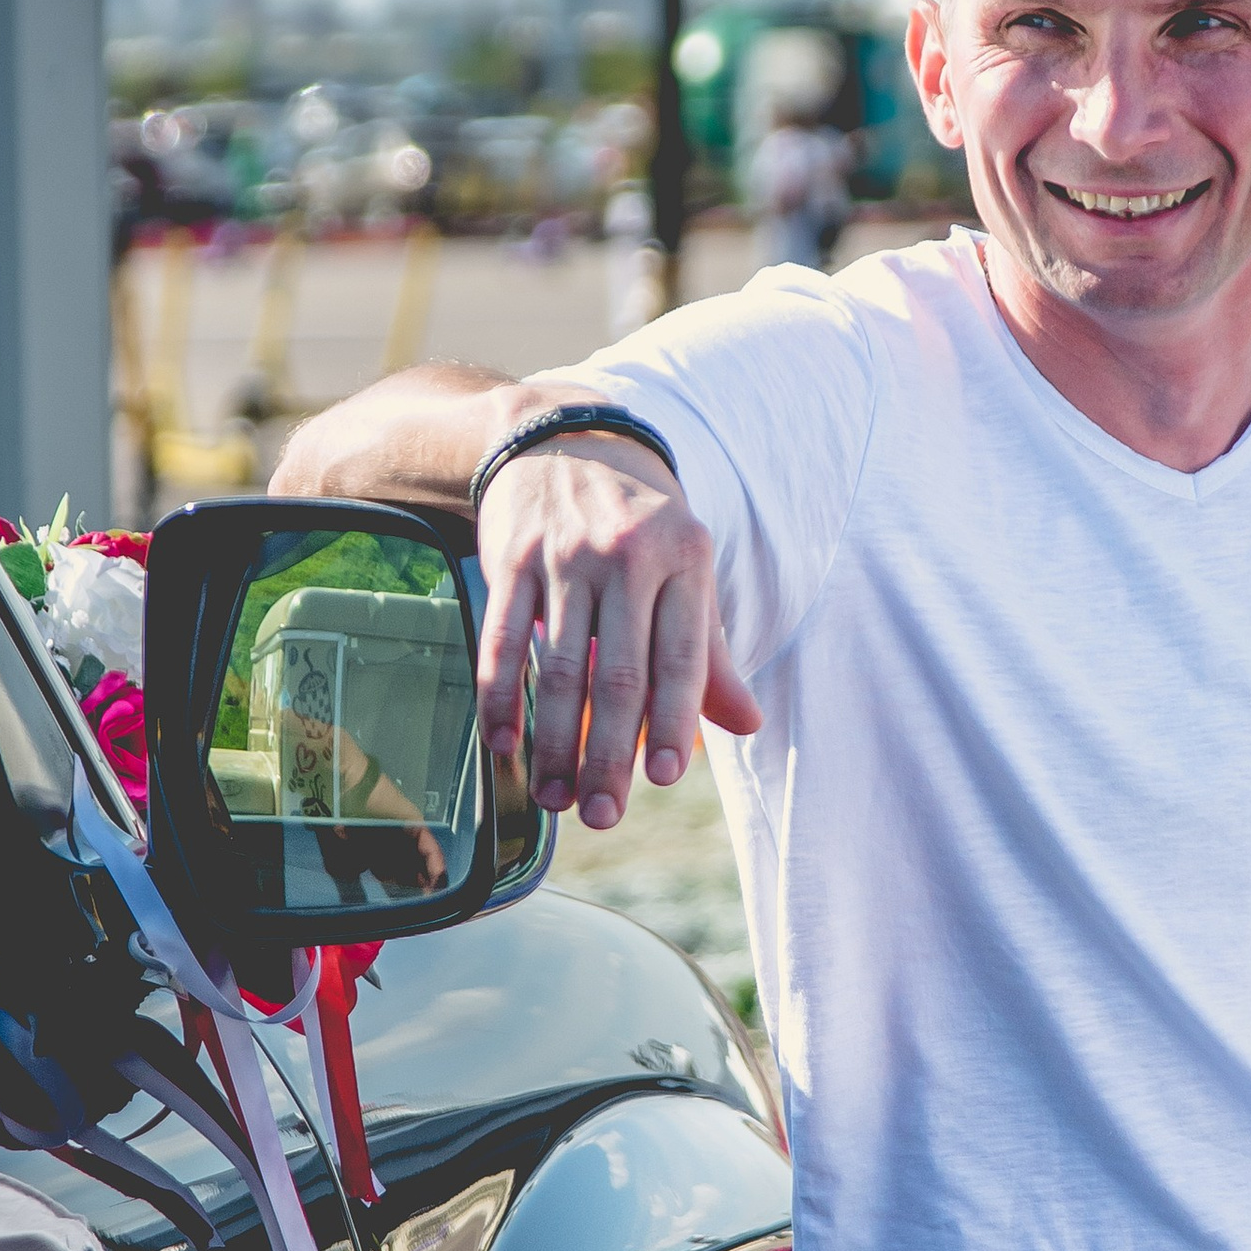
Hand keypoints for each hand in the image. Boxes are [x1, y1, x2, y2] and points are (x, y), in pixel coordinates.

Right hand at [472, 439, 759, 829]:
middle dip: (609, 754)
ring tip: (553, 798)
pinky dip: (502, 696)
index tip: (664, 778)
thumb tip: (748, 724)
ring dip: (553, 742)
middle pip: (618, 673)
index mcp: (685, 560)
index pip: (681, 656)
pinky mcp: (512, 557)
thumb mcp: (689, 569)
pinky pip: (503, 638)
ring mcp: (565, 556)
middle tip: (601, 815)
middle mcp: (627, 556)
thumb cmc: (641, 520)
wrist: (565, 436)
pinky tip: (503, 742)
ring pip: (560, 665)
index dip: (674, 721)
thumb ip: (711, 652)